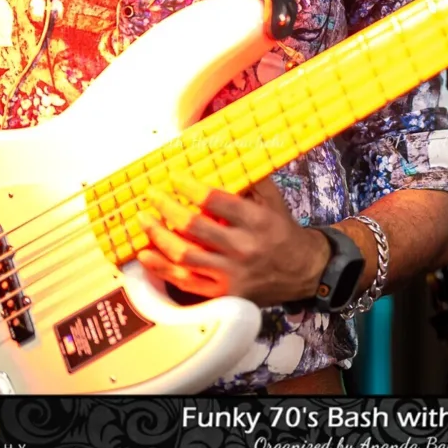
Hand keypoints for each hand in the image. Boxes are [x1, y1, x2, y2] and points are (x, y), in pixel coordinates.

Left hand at [136, 175, 328, 306]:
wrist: (303, 272)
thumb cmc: (282, 231)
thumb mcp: (274, 200)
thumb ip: (250, 178)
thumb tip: (224, 152)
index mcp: (257, 221)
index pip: (216, 200)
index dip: (190, 187)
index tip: (174, 177)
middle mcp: (243, 248)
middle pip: (195, 227)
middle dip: (167, 208)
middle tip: (152, 195)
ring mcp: (231, 274)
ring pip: (185, 256)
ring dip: (158, 236)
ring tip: (143, 220)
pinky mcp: (223, 295)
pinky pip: (185, 283)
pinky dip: (162, 269)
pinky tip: (146, 255)